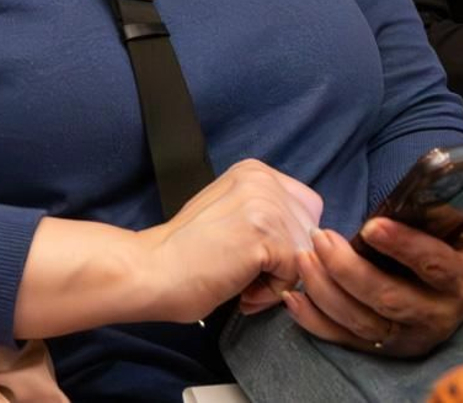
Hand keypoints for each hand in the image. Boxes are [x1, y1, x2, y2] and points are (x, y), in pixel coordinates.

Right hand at [135, 160, 322, 323]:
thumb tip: (306, 238)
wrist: (152, 271)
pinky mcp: (265, 234)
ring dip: (278, 280)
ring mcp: (265, 204)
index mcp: (255, 171)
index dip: (290, 241)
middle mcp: (263, 179)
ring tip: (243, 284)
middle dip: (286, 262)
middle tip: (247, 276)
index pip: (307, 208)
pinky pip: (295, 273)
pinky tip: (242, 291)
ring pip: (306, 254)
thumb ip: (266, 214)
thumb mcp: (230, 213)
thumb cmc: (186, 256)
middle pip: (311, 231)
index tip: (256, 258)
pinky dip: (271, 292)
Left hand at [281, 168, 462, 356]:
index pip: (432, 266)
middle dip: (351, 271)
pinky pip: (344, 340)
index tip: (371, 224)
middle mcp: (434, 315)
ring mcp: (406, 337)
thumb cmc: (459, 253)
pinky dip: (316, 322)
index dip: (403, 246)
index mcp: (459, 281)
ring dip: (328, 292)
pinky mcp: (381, 349)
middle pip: (390, 300)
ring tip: (305, 258)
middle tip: (321, 239)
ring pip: (363, 323)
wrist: (458, 299)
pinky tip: (294, 297)